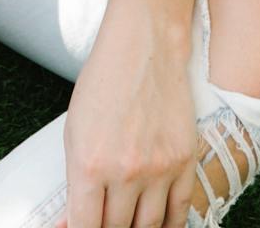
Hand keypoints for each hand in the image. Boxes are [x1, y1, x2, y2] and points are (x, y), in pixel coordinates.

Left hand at [60, 3, 198, 227]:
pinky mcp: (186, 163)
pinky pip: (180, 212)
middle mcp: (126, 172)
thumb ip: (75, 182)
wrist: (144, 50)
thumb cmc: (102, 85)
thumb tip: (73, 222)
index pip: (85, 227)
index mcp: (89, 163)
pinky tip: (156, 224)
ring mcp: (160, 169)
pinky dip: (168, 226)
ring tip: (125, 221)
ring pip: (149, 227)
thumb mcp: (74, 132)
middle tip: (102, 220)